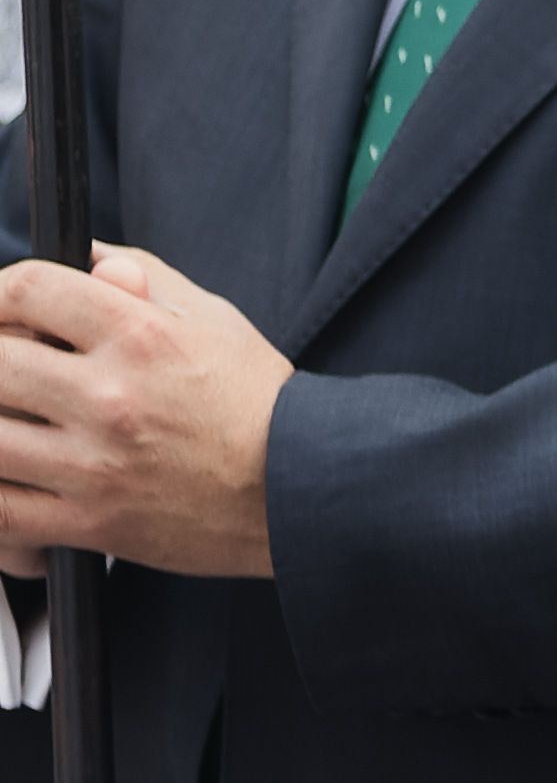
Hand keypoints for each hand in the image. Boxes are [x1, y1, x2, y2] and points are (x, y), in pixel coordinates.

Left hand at [0, 244, 289, 578]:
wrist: (301, 485)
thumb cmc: (258, 401)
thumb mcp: (215, 319)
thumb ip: (147, 278)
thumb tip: (89, 259)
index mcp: (143, 337)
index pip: (30, 290)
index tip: (1, 307)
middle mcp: (112, 397)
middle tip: (8, 366)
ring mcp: (96, 465)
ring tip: (11, 420)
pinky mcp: (91, 523)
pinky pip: (1, 514)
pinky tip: (12, 481)